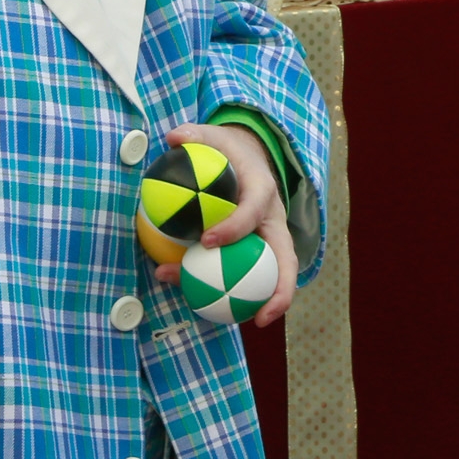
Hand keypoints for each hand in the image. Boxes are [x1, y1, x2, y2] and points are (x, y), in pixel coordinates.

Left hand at [152, 123, 298, 327]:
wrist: (247, 159)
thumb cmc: (226, 151)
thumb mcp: (212, 136)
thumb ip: (193, 135)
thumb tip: (173, 136)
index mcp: (263, 190)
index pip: (254, 209)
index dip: (235, 226)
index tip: (207, 240)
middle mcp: (273, 219)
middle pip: (285, 258)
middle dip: (280, 289)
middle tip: (260, 316)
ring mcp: (269, 239)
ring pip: (271, 275)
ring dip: (258, 301)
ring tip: (237, 323)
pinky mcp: (258, 253)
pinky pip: (249, 277)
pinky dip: (235, 295)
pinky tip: (207, 308)